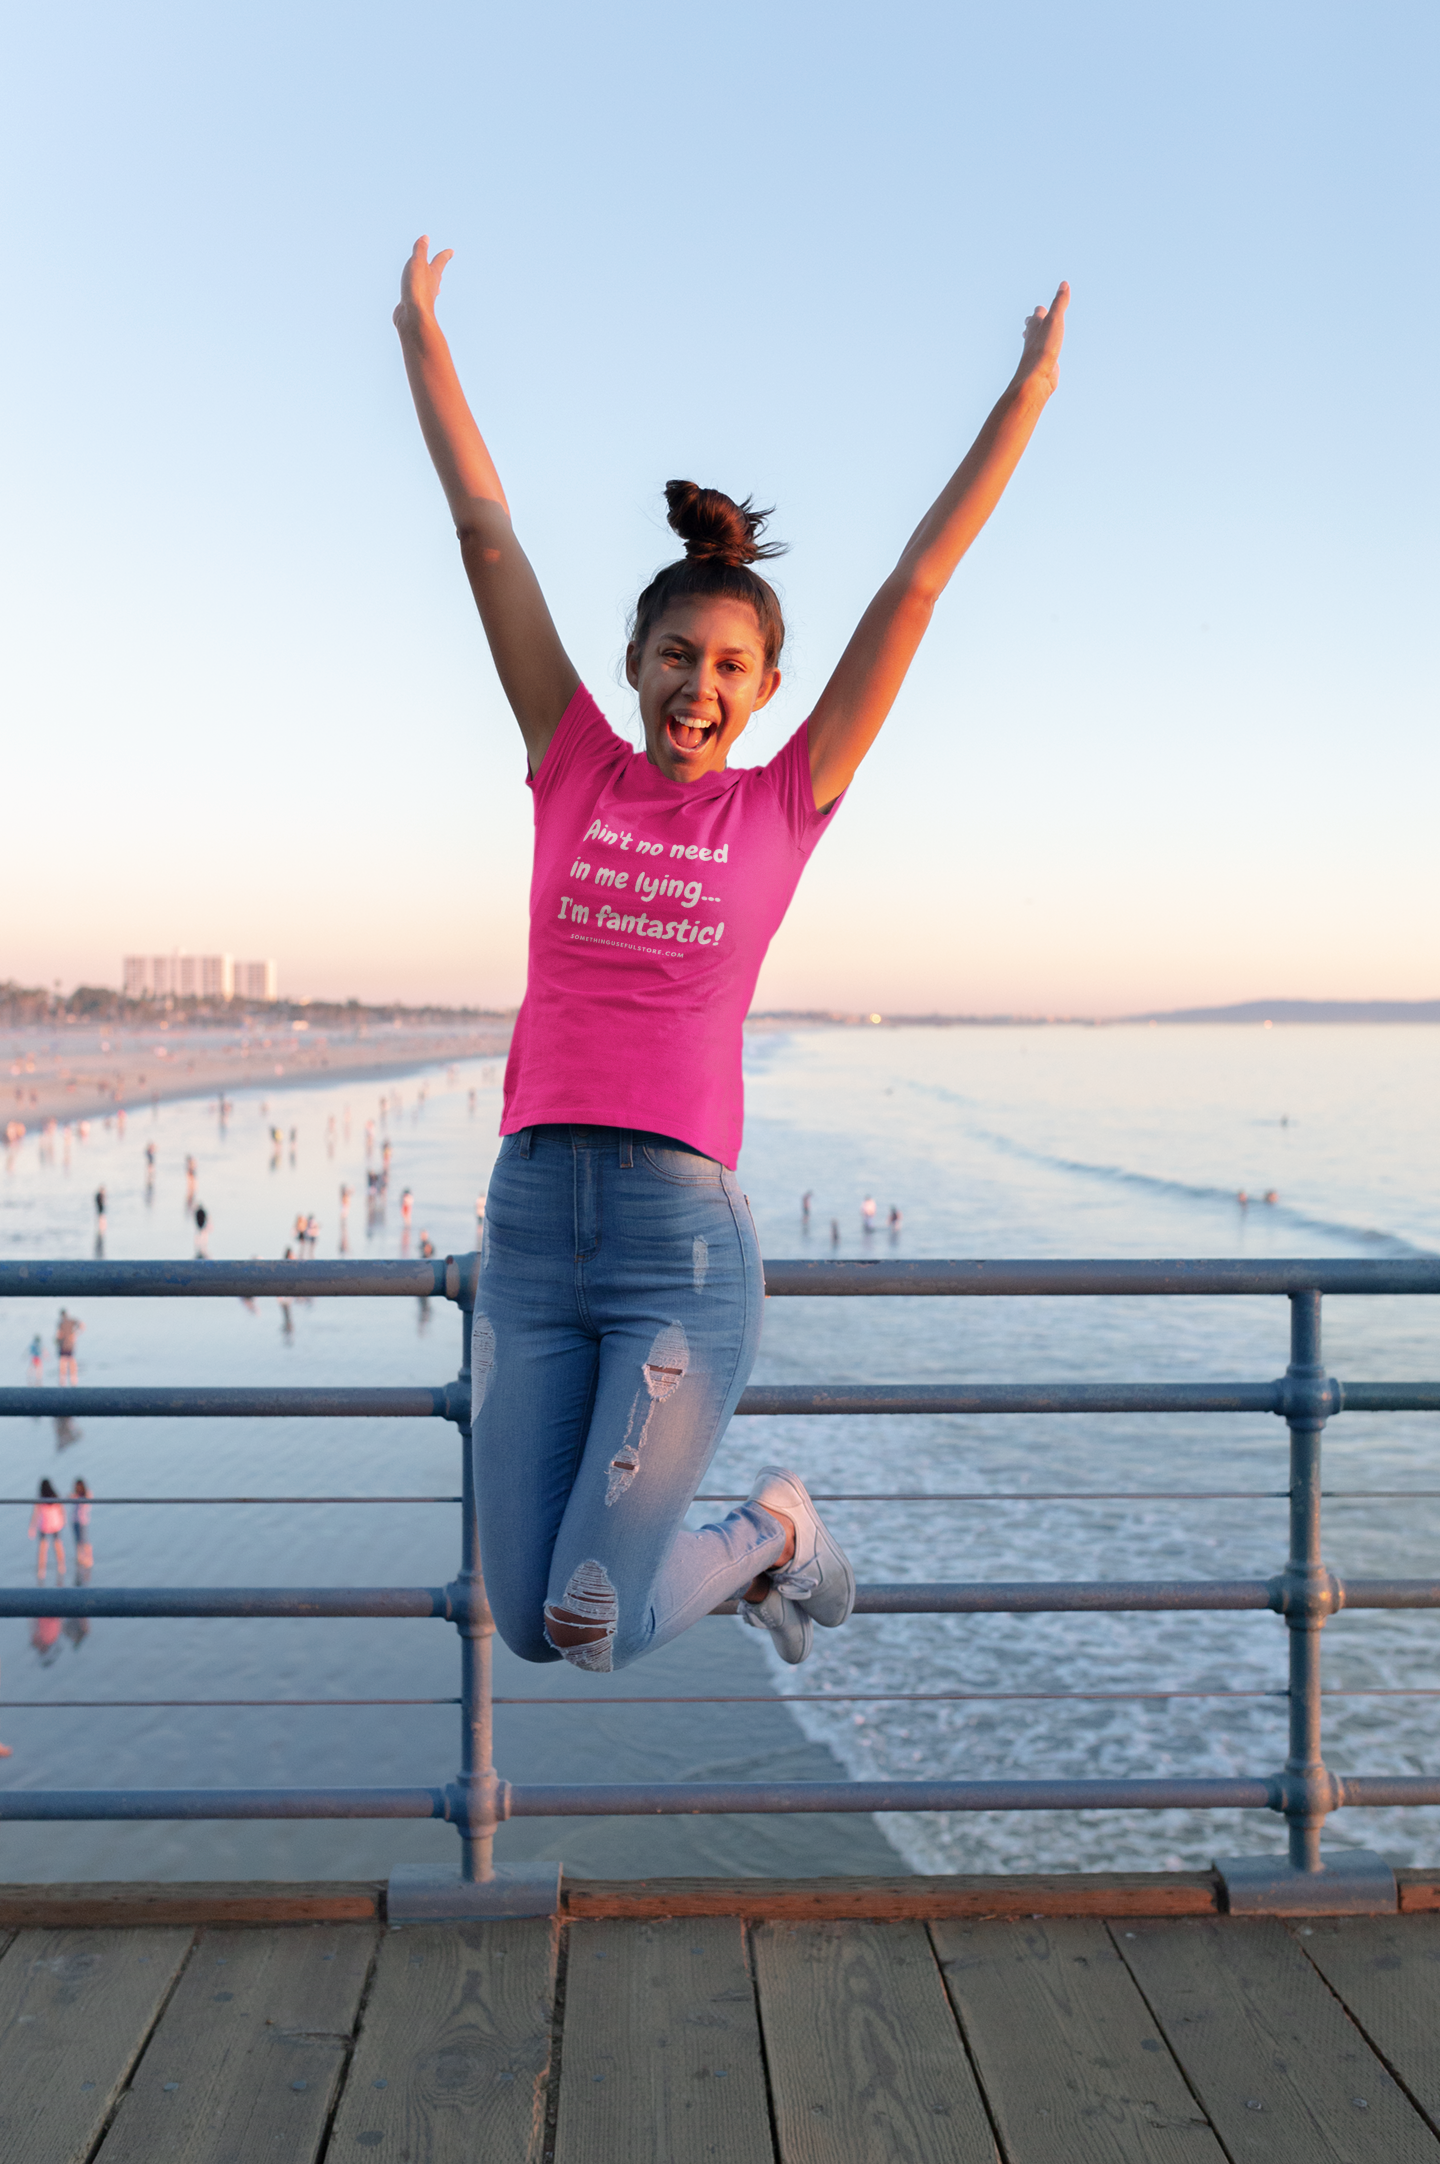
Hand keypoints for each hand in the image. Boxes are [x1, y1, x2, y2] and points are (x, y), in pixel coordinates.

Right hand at [394, 235, 453, 329]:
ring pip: (429, 290)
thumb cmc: (417, 288)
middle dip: (438, 271)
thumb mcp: (418, 263)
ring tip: (435, 287)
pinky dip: (417, 297)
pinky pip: (415, 299)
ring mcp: (423, 298)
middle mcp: (431, 287)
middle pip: (436, 276)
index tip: (451, 251)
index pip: (440, 261)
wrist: (413, 316)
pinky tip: (414, 300)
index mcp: (433, 274)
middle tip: (441, 269)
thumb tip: (426, 238)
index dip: (445, 254)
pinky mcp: (414, 307)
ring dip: (431, 286)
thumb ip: (421, 250)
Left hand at [1012, 280, 1068, 399]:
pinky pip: (1044, 358)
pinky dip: (1045, 354)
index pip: (1037, 314)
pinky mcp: (1043, 366)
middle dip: (1032, 323)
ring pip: (1036, 343)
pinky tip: (1049, 359)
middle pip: (1031, 328)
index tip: (1041, 308)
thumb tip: (1064, 283)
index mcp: (1035, 326)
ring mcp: (1037, 354)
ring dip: (1036, 339)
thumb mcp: (1054, 320)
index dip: (1040, 310)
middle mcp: (1033, 339)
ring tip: (1037, 338)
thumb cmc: (1044, 347)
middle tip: (1031, 320)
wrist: (1037, 377)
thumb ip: (1059, 303)